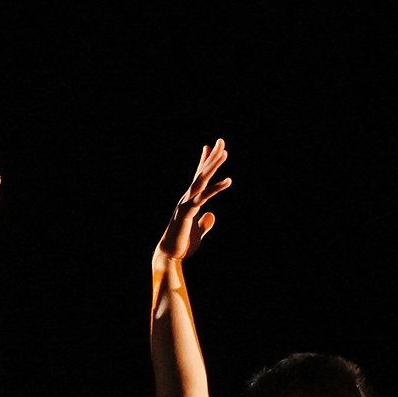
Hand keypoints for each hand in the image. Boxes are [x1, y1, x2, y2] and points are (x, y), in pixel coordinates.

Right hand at [155, 140, 230, 264]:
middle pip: (201, 173)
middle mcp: (187, 198)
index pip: (199, 177)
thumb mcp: (197, 232)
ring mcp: (186, 203)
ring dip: (213, 165)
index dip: (205, 162)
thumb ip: (204, 222)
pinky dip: (215, 188)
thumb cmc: (182, 244)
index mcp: (190, 201)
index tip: (211, 146)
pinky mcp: (187, 212)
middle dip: (212, 157)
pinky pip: (203, 197)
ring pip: (201, 180)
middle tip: (221, 141)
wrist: (169, 255)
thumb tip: (211, 215)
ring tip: (224, 152)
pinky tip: (228, 180)